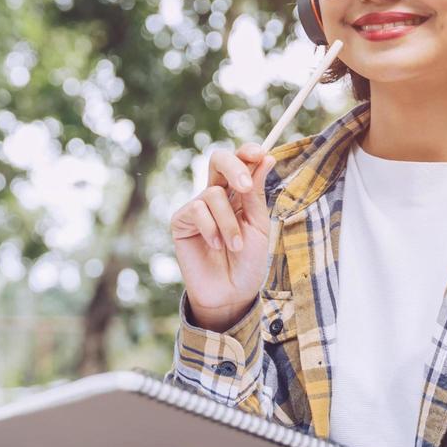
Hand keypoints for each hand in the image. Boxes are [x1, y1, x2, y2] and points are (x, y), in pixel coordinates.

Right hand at [170, 143, 276, 329]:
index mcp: (239, 193)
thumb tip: (265, 159)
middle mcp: (216, 195)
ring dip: (229, 222)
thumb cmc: (248, 262)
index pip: (240, 161)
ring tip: (235, 246)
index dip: (247, 152)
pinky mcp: (181, 222)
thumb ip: (257, 195)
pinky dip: (211, 229)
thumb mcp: (258, 226)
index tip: (260, 154)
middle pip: (218, 160)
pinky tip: (216, 246)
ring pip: (213, 193)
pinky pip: (197, 210)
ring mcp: (197, 207)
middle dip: (234, 168)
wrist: (231, 294)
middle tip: (245, 188)